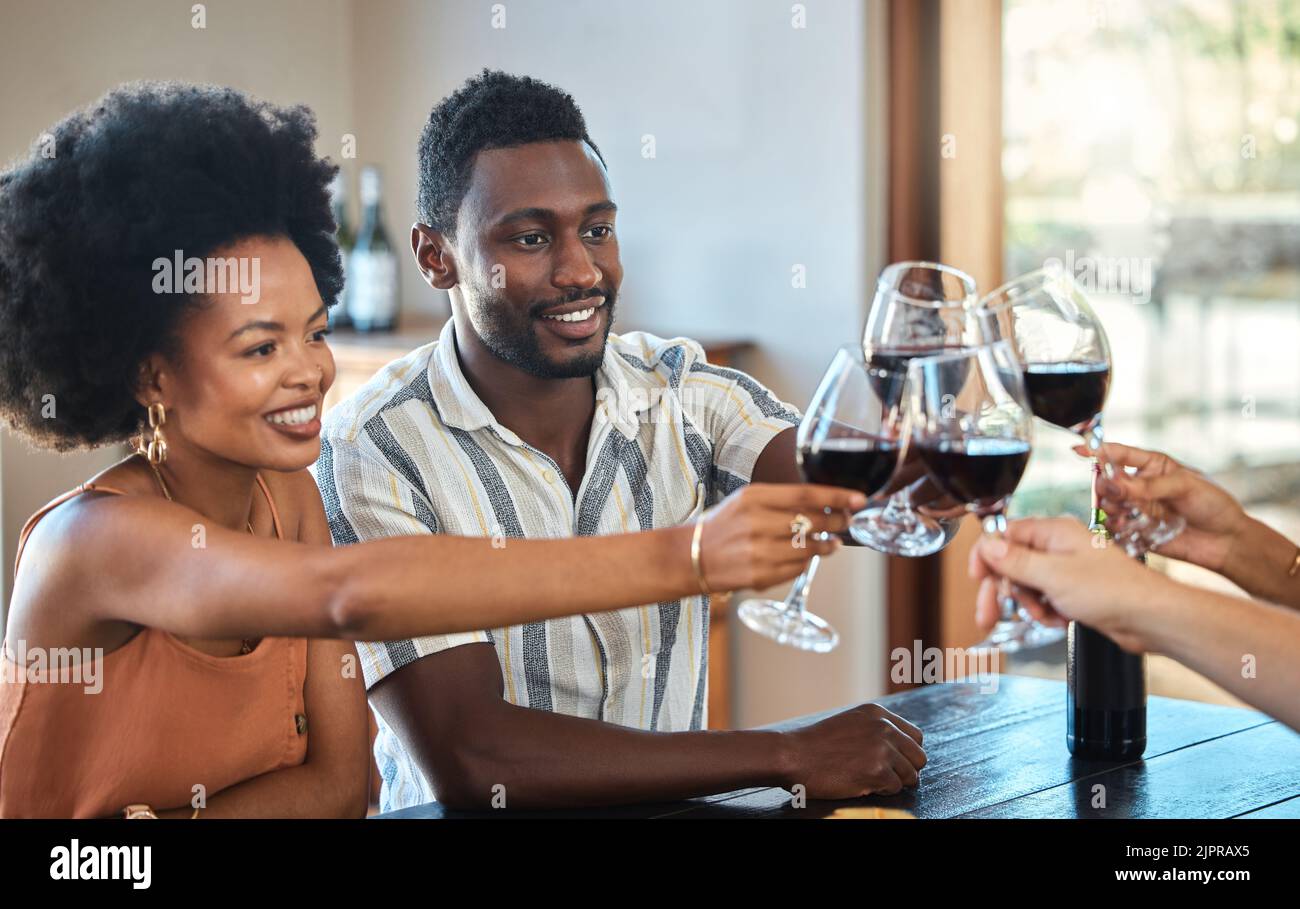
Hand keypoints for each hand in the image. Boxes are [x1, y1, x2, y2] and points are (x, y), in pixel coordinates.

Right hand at [698, 483, 865, 591]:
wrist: (692, 557)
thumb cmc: (725, 525)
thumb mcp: (747, 500)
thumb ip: (782, 500)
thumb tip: (824, 504)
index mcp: (754, 498)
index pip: (806, 494)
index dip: (837, 497)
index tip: (859, 499)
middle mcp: (756, 523)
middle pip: (812, 522)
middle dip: (837, 522)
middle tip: (845, 521)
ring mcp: (758, 551)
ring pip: (809, 548)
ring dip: (826, 546)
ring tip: (831, 543)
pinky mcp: (760, 576)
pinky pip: (797, 569)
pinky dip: (806, 562)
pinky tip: (803, 557)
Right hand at [780, 703, 926, 797]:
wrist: (793, 755)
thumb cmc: (816, 744)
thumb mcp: (850, 723)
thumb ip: (875, 730)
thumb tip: (901, 750)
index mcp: (878, 714)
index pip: (916, 736)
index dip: (907, 753)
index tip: (895, 762)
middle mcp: (884, 728)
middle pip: (919, 756)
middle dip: (907, 770)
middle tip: (887, 777)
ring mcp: (882, 749)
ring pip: (911, 775)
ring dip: (894, 782)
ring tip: (871, 780)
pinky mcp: (878, 771)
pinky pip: (895, 788)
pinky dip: (882, 791)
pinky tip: (863, 785)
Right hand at [968, 516, 1167, 651]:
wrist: (1150, 617)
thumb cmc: (1114, 590)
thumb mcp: (1053, 575)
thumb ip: (1015, 560)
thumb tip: (987, 545)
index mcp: (1054, 532)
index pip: (1005, 535)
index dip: (987, 556)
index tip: (978, 578)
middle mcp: (1059, 546)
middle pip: (1012, 563)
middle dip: (1002, 591)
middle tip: (987, 615)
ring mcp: (1068, 567)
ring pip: (1028, 584)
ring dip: (1029, 604)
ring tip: (1045, 616)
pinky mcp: (1076, 589)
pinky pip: (1046, 598)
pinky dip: (1047, 612)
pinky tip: (1060, 619)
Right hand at [1076, 442, 1246, 572]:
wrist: (1226, 541)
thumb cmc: (1213, 505)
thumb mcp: (1186, 486)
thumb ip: (1151, 486)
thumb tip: (1118, 484)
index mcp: (1152, 466)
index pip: (1119, 454)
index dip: (1098, 451)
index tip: (1079, 450)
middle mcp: (1140, 486)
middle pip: (1107, 480)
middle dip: (1105, 485)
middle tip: (1114, 492)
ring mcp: (1137, 509)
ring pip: (1107, 504)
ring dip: (1110, 507)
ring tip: (1124, 513)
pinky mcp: (1135, 531)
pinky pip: (1114, 528)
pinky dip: (1115, 527)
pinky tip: (1126, 527)